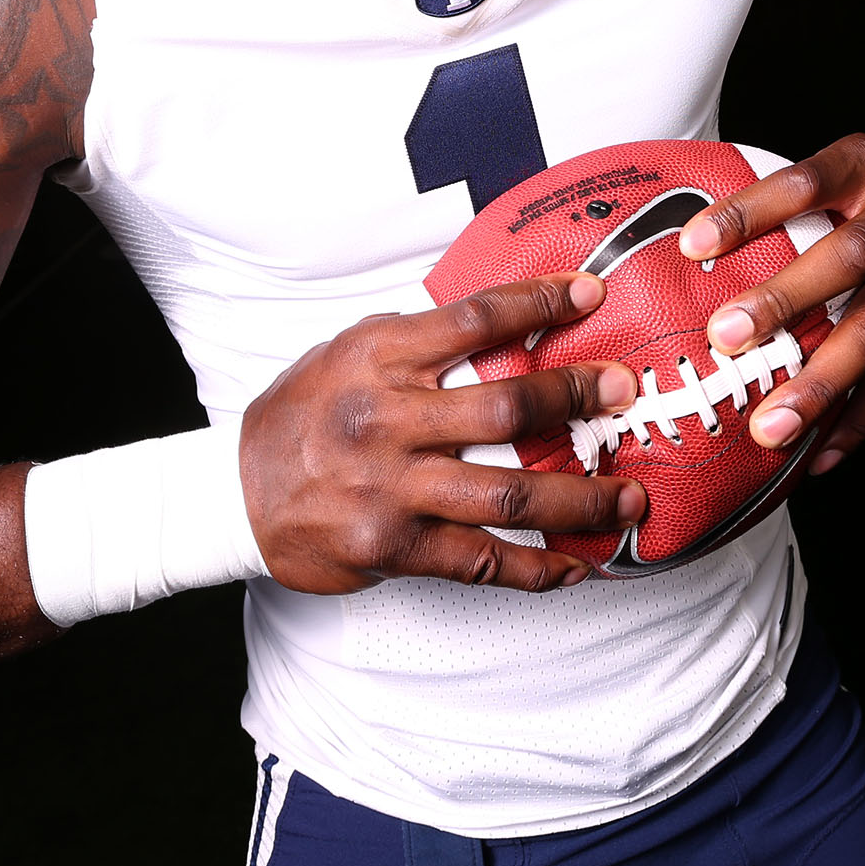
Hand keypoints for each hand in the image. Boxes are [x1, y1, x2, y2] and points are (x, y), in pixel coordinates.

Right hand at [238, 272, 648, 594]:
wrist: (235, 495)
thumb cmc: (305, 415)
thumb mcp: (351, 352)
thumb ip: (420, 340)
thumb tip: (510, 320)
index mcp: (378, 357)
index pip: (474, 318)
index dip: (539, 304)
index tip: (590, 297)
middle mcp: (386, 418)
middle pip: (504, 407)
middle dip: (575, 398)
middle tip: (624, 394)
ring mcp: (391, 487)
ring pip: (507, 492)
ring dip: (581, 500)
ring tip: (629, 500)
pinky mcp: (393, 548)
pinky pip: (482, 560)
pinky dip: (537, 568)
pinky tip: (576, 568)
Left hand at [677, 133, 864, 475]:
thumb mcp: (834, 170)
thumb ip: (780, 204)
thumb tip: (689, 249)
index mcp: (864, 165)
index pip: (803, 182)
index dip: (748, 212)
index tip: (692, 245)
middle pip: (851, 257)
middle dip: (786, 302)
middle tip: (727, 340)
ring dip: (822, 382)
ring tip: (773, 424)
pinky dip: (859, 419)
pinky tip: (820, 452)